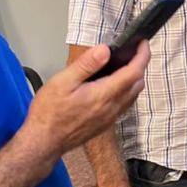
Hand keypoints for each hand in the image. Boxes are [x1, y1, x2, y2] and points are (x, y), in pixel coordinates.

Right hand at [17, 42, 149, 171]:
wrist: (43, 142)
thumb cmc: (49, 112)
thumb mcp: (63, 82)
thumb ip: (86, 65)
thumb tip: (105, 50)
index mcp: (104, 95)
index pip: (134, 72)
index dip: (142, 56)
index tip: (142, 43)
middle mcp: (112, 108)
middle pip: (137, 84)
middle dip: (140, 65)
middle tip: (133, 51)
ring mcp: (110, 118)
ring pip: (133, 95)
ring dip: (134, 79)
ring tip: (124, 64)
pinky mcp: (105, 124)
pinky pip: (124, 105)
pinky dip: (126, 91)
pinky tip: (113, 85)